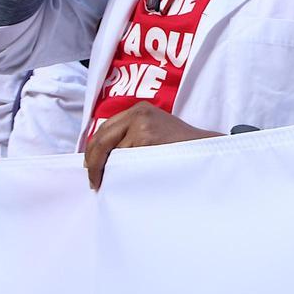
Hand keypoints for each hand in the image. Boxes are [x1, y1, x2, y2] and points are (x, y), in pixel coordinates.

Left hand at [83, 102, 219, 189]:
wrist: (203, 148)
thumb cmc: (178, 145)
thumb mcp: (153, 129)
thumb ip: (130, 134)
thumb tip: (101, 157)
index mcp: (137, 109)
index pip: (102, 130)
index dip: (92, 151)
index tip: (91, 168)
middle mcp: (137, 113)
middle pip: (101, 139)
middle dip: (93, 163)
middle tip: (94, 181)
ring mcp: (142, 125)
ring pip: (111, 151)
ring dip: (106, 169)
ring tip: (108, 183)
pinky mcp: (146, 138)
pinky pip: (124, 159)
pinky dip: (119, 171)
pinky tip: (122, 180)